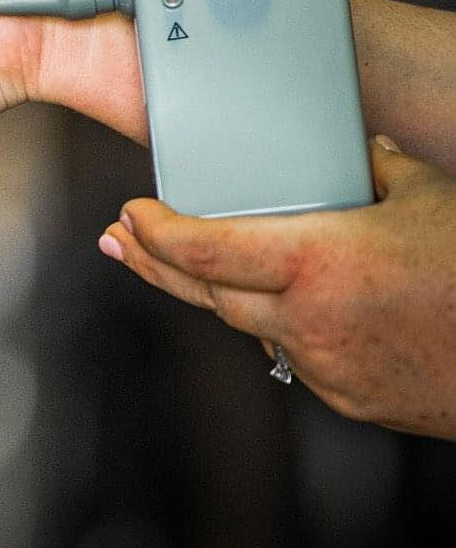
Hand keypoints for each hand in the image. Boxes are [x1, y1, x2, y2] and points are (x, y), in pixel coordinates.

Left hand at [100, 137, 455, 439]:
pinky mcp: (346, 397)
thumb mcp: (433, 199)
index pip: (204, 248)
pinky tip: (283, 306)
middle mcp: (307, 319)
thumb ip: (382, 171)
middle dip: (156, 264)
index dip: (155, 233)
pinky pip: (294, 355)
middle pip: (206, 291)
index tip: (130, 216)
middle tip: (122, 242)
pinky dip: (282, 327)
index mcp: (318, 263)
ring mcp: (323, 365)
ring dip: (221, 295)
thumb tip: (360, 149)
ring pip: (249, 325)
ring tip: (187, 265)